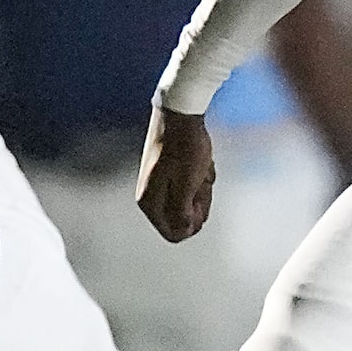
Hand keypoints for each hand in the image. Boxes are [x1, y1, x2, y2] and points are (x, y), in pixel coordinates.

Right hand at [136, 107, 215, 243]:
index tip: (199, 202)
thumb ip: (182, 213)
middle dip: (199, 203)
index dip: (192, 224)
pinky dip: (199, 178)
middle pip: (183, 219)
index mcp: (150, 203)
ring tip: (201, 169)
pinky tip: (200, 163)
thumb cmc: (185, 150)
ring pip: (189, 202)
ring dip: (201, 189)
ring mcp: (158, 185)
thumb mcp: (187, 186)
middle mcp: (150, 197)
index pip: (174, 234)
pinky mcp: (167, 174)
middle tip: (201, 180)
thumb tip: (184, 231)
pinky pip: (188, 187)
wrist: (181, 116)